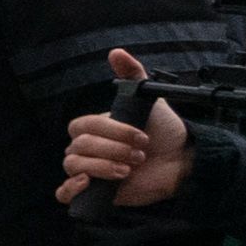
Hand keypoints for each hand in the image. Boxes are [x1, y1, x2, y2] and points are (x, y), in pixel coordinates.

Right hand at [58, 49, 190, 210]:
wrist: (181, 162)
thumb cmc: (164, 132)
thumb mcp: (148, 99)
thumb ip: (133, 75)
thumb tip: (116, 52)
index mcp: (96, 128)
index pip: (85, 126)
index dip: (111, 132)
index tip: (140, 137)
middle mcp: (88, 148)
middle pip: (79, 147)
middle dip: (111, 150)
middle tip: (139, 155)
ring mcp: (89, 170)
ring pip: (73, 166)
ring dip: (102, 167)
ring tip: (128, 170)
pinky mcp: (93, 193)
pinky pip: (64, 192)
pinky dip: (71, 188)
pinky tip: (88, 182)